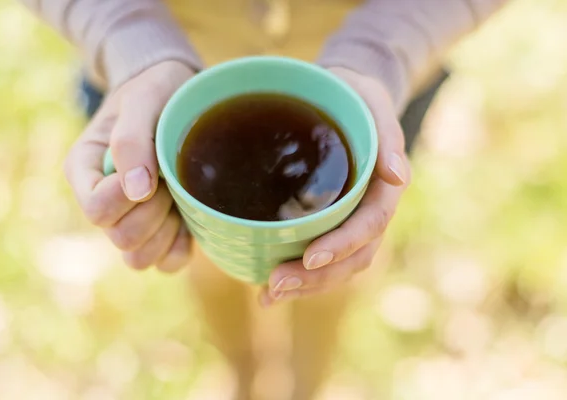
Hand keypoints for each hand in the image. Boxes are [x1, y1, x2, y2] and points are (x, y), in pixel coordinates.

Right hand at [64, 61, 194, 271]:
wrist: (177, 97)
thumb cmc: (155, 92)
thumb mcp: (143, 100)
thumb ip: (131, 141)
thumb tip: (136, 192)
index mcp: (85, 170)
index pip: (97, 209)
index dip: (128, 197)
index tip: (154, 168)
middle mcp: (102, 201)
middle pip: (121, 238)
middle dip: (154, 213)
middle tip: (171, 180)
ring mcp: (130, 220)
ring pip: (140, 259)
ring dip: (167, 232)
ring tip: (179, 198)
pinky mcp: (159, 232)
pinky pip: (166, 263)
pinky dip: (181, 247)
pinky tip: (189, 219)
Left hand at [260, 67, 410, 306]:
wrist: (345, 99)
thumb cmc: (356, 98)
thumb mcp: (372, 102)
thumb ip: (387, 135)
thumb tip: (400, 177)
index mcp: (383, 189)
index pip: (369, 226)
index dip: (342, 245)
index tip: (310, 257)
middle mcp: (369, 212)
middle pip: (352, 257)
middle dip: (316, 278)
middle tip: (275, 285)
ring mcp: (350, 222)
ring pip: (337, 266)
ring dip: (305, 285)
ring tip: (268, 294)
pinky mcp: (330, 224)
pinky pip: (319, 256)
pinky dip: (297, 274)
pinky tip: (266, 284)